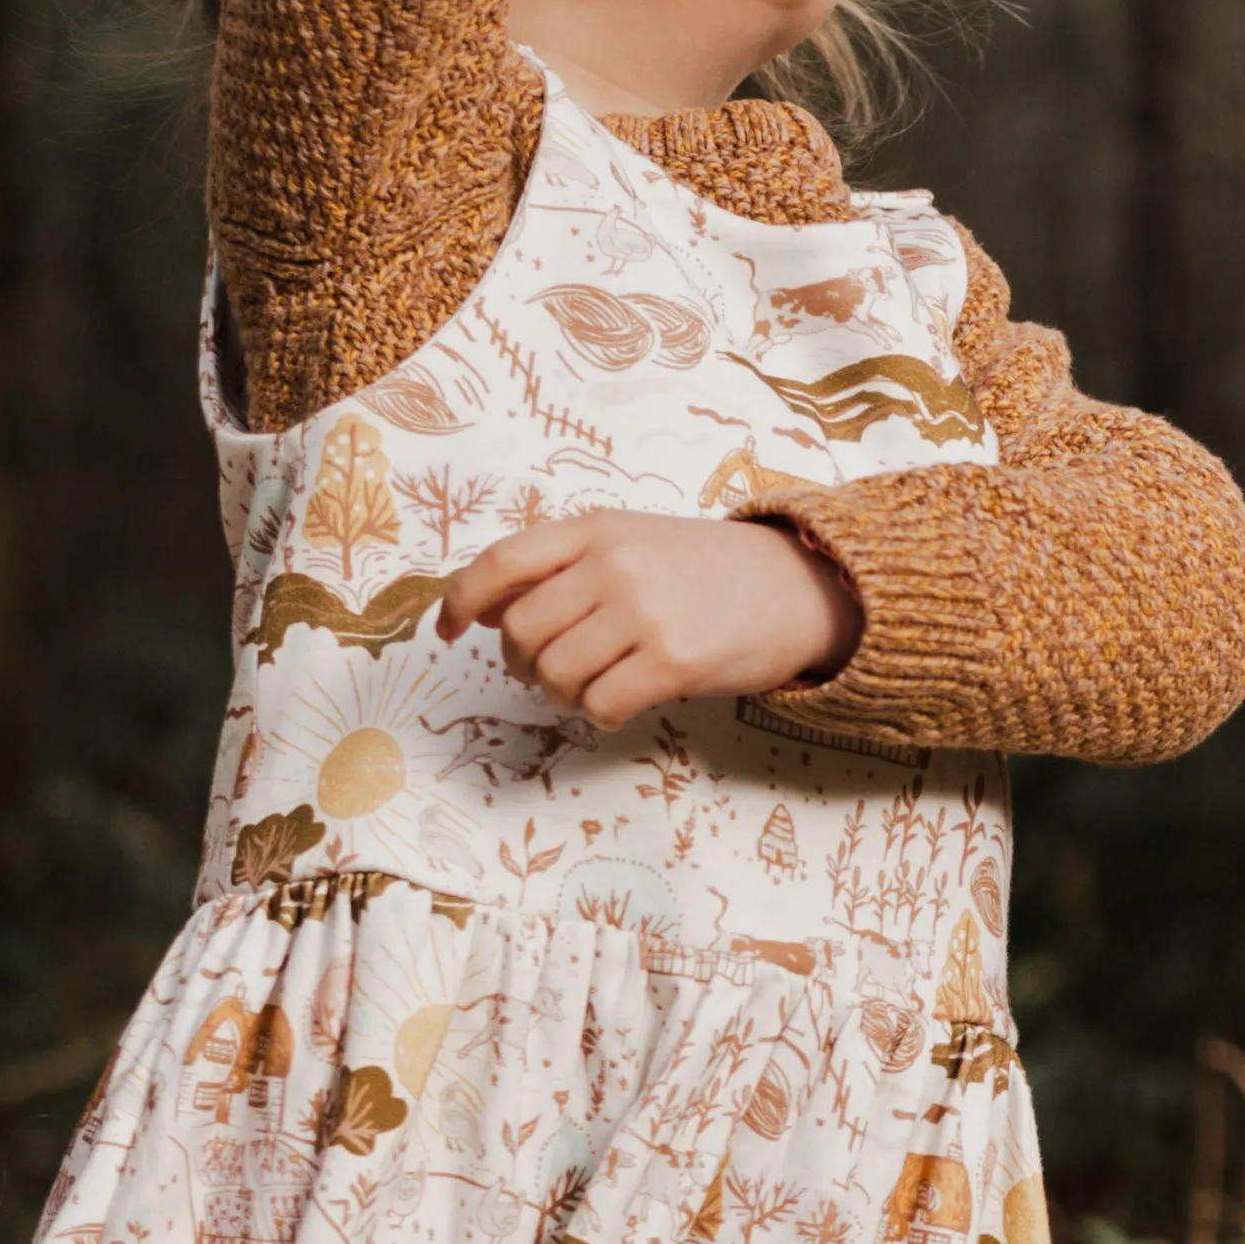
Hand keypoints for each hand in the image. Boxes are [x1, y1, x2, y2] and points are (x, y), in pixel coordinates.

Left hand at [444, 509, 862, 728]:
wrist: (797, 587)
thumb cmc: (705, 572)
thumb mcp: (632, 542)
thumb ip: (566, 567)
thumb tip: (486, 611)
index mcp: (596, 528)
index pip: (502, 563)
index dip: (461, 600)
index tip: (447, 630)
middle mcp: (615, 563)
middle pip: (523, 630)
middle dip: (523, 662)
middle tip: (550, 670)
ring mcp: (645, 611)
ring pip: (556, 673)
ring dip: (562, 694)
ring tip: (592, 686)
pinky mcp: (674, 660)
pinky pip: (599, 705)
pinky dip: (598, 716)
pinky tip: (621, 703)